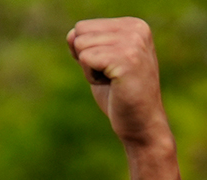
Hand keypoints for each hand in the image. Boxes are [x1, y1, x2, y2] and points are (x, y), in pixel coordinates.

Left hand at [67, 18, 169, 146]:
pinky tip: (112, 85)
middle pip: (80, 34)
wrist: (140, 122)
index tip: (108, 68)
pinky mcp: (126, 58)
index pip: (83, 27)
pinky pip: (86, 59)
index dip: (86, 52)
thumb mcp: (98, 64)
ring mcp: (133, 42)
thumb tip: (71, 34)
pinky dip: (92, 77)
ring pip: (81, 47)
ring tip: (112, 81)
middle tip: (110, 76)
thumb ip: (85, 46)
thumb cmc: (118, 95)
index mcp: (133, 25)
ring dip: (90, 70)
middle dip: (86, 60)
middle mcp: (136, 29)